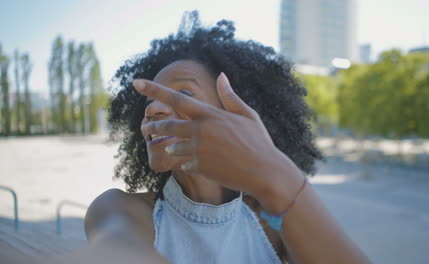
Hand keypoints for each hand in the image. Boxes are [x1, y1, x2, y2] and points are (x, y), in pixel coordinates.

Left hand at [134, 73, 299, 208]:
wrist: (264, 172)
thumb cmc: (258, 141)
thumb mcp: (247, 115)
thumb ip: (229, 96)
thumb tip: (221, 76)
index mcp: (209, 114)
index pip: (175, 99)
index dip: (154, 90)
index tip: (135, 82)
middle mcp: (200, 130)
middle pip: (167, 125)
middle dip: (154, 126)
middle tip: (147, 126)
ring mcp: (198, 150)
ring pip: (172, 146)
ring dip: (172, 146)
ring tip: (174, 146)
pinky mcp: (199, 167)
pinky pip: (183, 163)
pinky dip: (186, 162)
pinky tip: (197, 163)